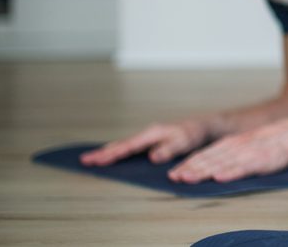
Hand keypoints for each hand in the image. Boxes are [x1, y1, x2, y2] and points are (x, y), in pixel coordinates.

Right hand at [80, 120, 207, 165]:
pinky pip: (131, 147)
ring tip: (92, 159)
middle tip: (83, 160)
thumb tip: (152, 157)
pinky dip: (119, 151)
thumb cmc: (195, 133)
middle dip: (102, 153)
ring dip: (108, 152)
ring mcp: (148, 138)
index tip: (96, 160)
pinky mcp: (152, 142)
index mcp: (152, 133)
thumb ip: (169, 148)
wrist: (204, 126)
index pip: (127, 146)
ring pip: (124, 145)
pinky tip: (113, 156)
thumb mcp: (185, 141)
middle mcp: (147, 134)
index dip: (111, 154)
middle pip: (120, 145)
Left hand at [166, 118, 287, 183]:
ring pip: (220, 164)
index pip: (205, 154)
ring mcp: (246, 154)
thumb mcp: (245, 143)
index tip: (174, 172)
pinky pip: (242, 168)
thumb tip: (212, 165)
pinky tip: (219, 178)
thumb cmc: (270, 142)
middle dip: (189, 168)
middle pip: (208, 159)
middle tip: (174, 177)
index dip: (188, 163)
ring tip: (188, 178)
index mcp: (231, 143)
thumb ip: (229, 152)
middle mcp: (235, 147)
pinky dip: (230, 173)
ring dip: (203, 172)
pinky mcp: (259, 161)